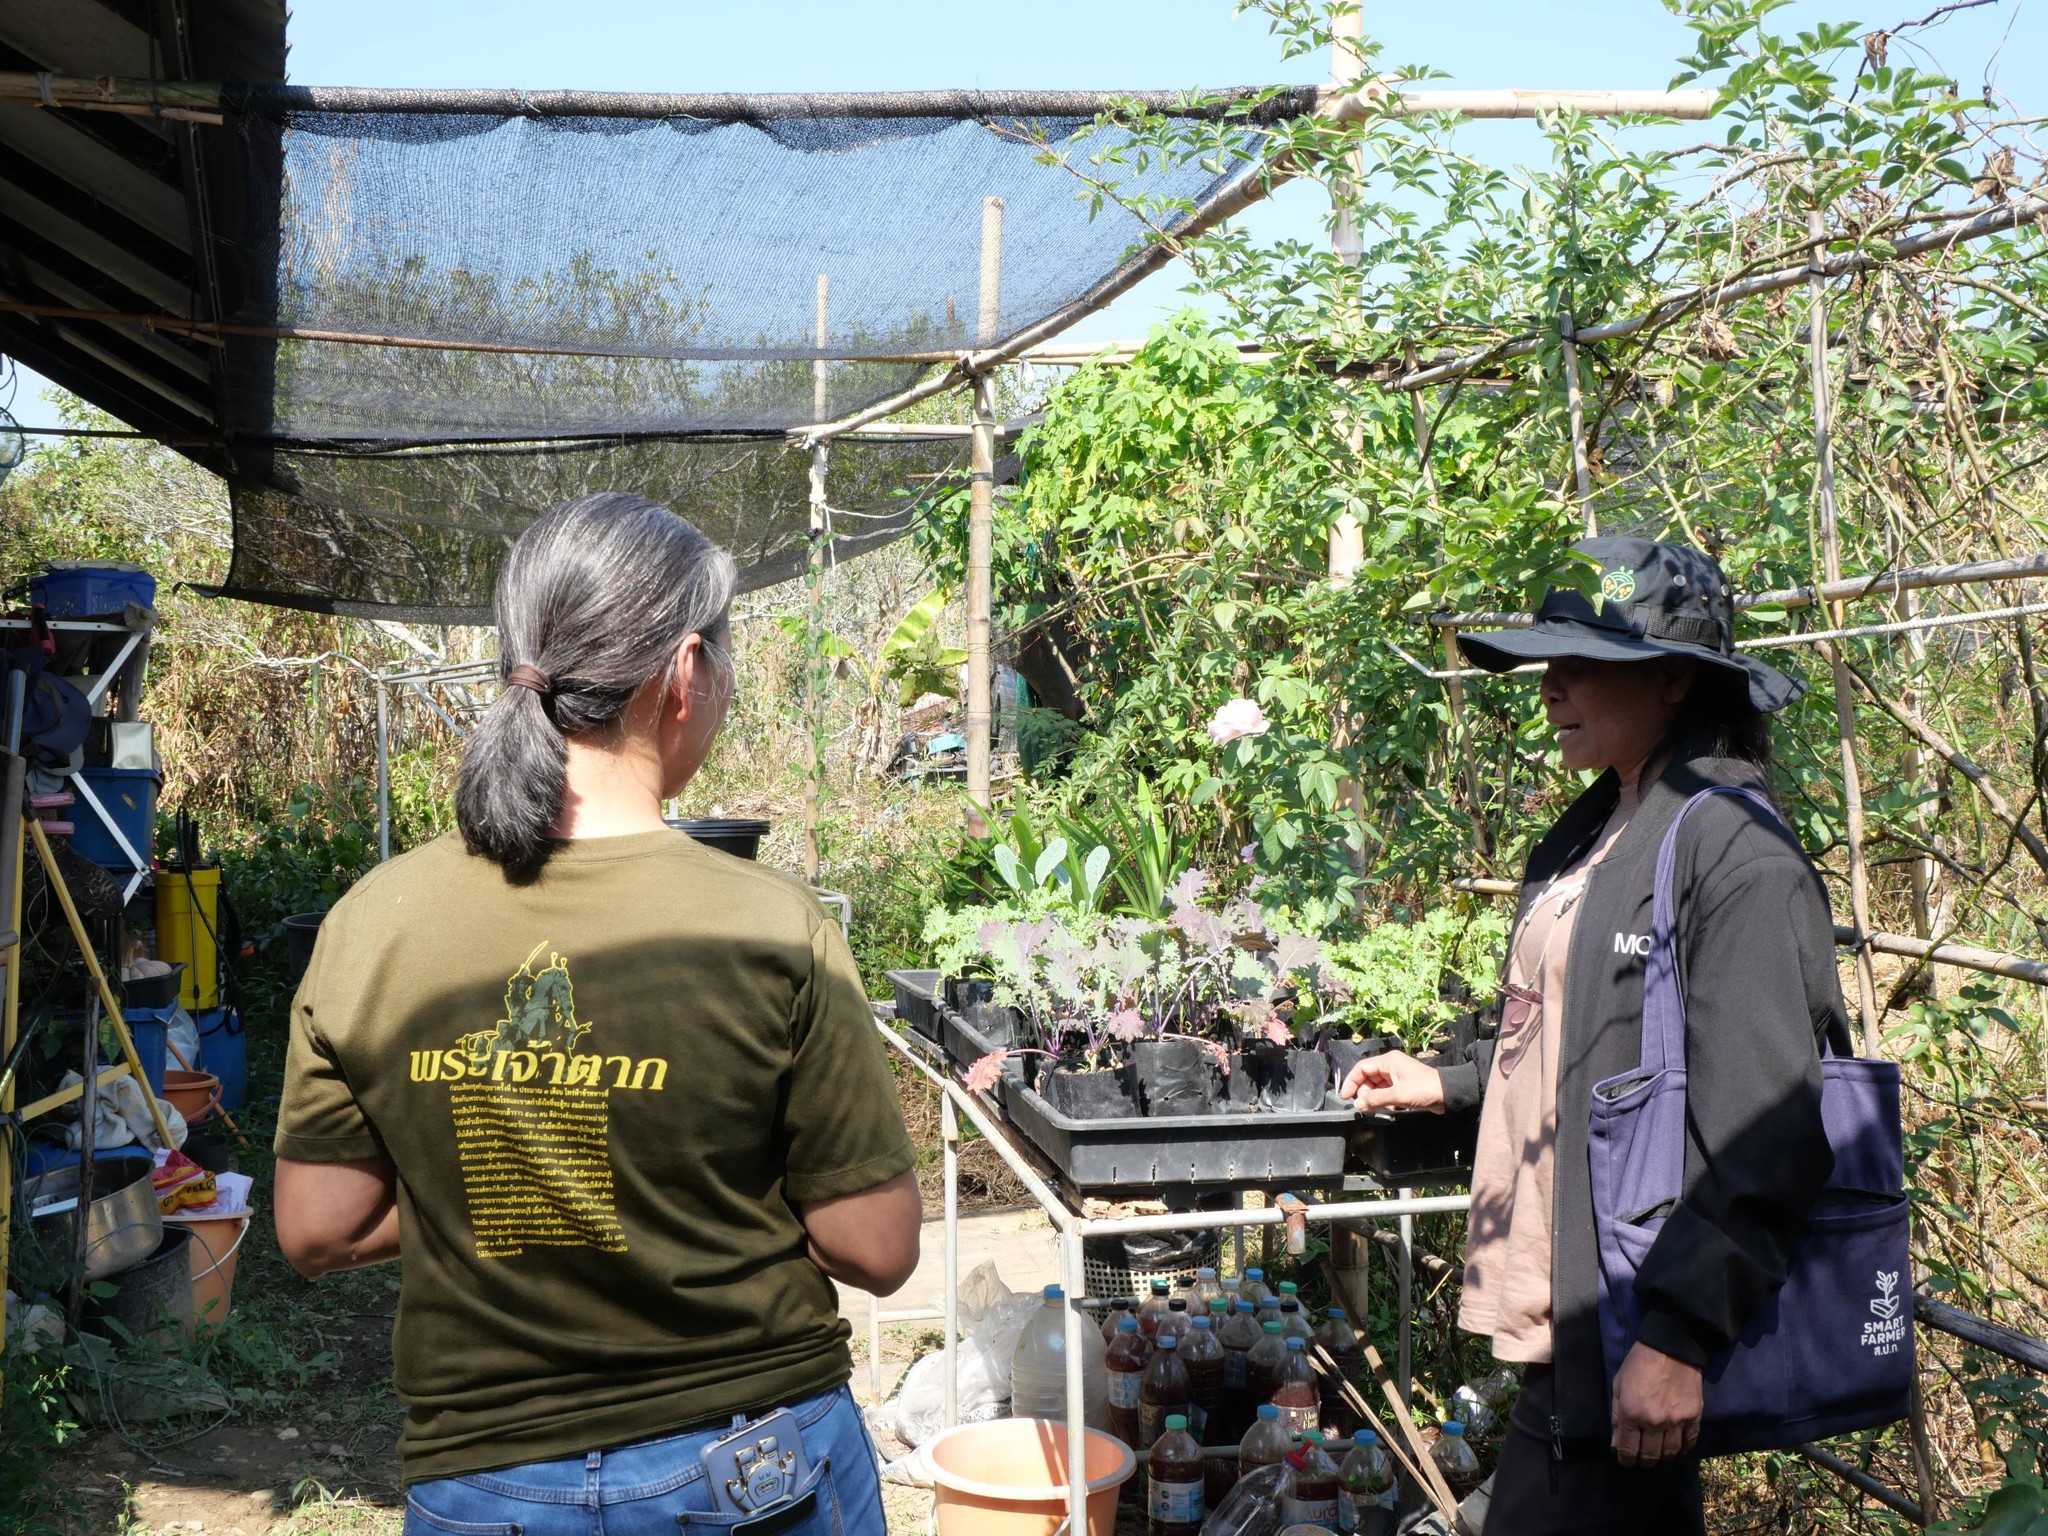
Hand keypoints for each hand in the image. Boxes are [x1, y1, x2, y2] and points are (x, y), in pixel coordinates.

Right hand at [1338, 1050, 1444, 1113]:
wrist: (1448, 1094)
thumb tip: (1358, 1105)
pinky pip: (1386, 1093)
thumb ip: (1376, 1099)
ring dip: (1374, 1099)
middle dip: (1364, 1093)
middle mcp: (1390, 1066)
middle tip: (1364, 1107)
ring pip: (1376, 1087)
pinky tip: (1390, 1109)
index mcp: (1388, 1061)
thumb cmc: (1423, 1089)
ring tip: (1377, 1109)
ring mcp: (1396, 1076)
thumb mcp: (1398, 1095)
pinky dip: (1384, 1101)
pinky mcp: (1402, 1086)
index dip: (1351, 1082)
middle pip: (1368, 1078)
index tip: (1345, 1097)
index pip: (1361, 1068)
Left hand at [1610, 1340, 1702, 1467]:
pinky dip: (1683, 1448)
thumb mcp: (1618, 1385)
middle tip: (1642, 1460)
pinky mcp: (1694, 1417)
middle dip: (1643, 1461)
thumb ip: (1616, 1416)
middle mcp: (1653, 1422)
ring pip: (1670, 1453)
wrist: (1671, 1347)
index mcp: (1631, 1413)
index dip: (1626, 1460)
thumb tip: (1616, 1444)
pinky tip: (1677, 1447)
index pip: (1628, 1449)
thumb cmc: (1638, 1363)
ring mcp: (1676, 1421)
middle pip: (1650, 1455)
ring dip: (1663, 1457)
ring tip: (1658, 1455)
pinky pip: (1689, 1442)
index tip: (1626, 1461)